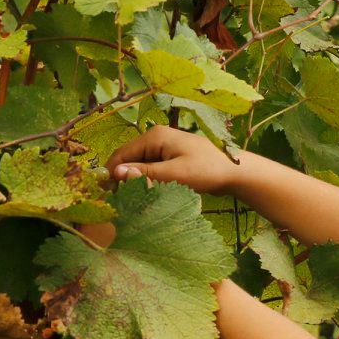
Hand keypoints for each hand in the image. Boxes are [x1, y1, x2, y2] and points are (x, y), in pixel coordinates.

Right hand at [107, 125, 241, 195]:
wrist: (236, 171)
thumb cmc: (207, 171)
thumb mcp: (174, 175)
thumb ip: (145, 174)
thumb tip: (115, 173)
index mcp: (154, 136)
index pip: (121, 154)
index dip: (110, 174)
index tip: (103, 195)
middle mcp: (156, 137)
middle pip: (128, 159)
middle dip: (121, 178)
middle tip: (115, 201)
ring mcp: (164, 147)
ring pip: (138, 165)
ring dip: (133, 181)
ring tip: (128, 200)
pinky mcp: (170, 157)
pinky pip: (150, 168)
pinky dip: (145, 180)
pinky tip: (144, 194)